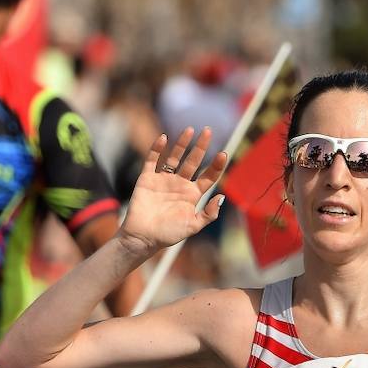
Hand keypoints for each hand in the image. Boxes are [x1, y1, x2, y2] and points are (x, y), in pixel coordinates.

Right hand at [118, 128, 228, 254]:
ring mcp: (163, 180)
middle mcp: (179, 184)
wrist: (143, 238)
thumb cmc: (168, 234)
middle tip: (208, 131)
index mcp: (192, 195)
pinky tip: (164, 138)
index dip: (216, 165)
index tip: (224, 154)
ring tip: (190, 130)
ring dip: (182, 143)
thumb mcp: (193, 226)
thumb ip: (209, 214)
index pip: (208, 176)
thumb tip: (222, 197)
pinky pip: (152, 160)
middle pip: (193, 161)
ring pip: (174, 157)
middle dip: (201, 147)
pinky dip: (157, 149)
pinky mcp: (147, 178)